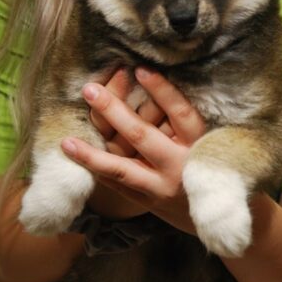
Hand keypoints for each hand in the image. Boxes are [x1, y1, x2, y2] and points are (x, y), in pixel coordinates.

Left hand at [61, 68, 205, 233]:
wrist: (213, 211)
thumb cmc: (207, 162)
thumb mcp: (208, 139)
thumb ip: (182, 118)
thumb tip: (147, 79)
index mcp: (200, 144)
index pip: (180, 113)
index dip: (162, 91)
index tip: (141, 69)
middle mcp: (180, 165)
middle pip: (143, 136)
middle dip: (114, 111)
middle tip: (90, 89)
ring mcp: (161, 186)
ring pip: (122, 167)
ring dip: (92, 153)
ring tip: (67, 140)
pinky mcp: (146, 201)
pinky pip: (116, 183)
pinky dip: (95, 169)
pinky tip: (73, 157)